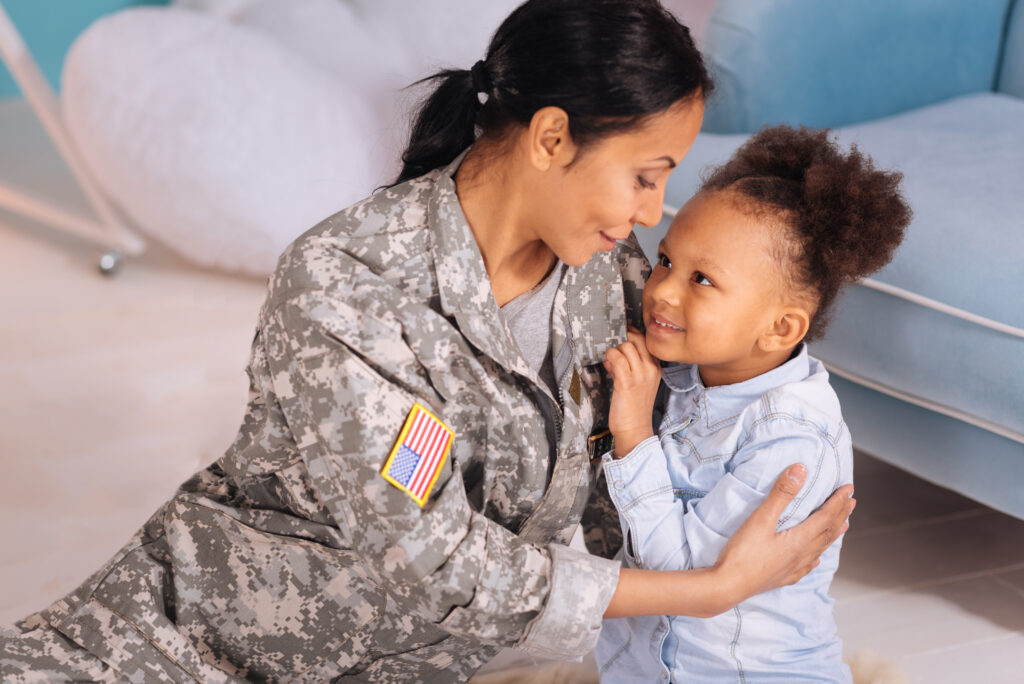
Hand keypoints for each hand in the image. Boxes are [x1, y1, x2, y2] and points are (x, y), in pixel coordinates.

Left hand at [603, 327, 660, 457]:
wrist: (634, 429)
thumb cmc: (633, 407)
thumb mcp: (636, 383)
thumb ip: (627, 366)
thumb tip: (614, 353)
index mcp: (655, 368)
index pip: (645, 340)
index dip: (631, 335)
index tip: (620, 336)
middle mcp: (650, 369)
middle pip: (635, 339)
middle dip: (621, 341)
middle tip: (613, 350)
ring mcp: (640, 375)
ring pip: (625, 346)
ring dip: (613, 351)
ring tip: (610, 362)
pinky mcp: (627, 382)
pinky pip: (616, 359)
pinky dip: (609, 358)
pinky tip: (607, 366)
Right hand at [712, 464, 854, 609]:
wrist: (728, 586)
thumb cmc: (742, 553)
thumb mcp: (761, 519)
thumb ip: (781, 494)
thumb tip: (801, 470)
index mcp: (799, 540)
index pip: (826, 517)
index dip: (838, 502)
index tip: (848, 488)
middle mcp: (801, 555)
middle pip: (827, 533)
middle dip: (840, 515)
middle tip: (850, 502)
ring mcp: (792, 569)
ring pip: (819, 549)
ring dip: (832, 535)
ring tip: (842, 526)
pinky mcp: (780, 578)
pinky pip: (805, 568)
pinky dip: (814, 559)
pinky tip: (815, 560)